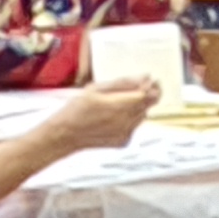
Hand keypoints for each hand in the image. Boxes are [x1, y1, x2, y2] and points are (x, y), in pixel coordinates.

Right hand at [43, 75, 162, 152]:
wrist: (66, 134)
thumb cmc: (77, 109)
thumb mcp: (95, 89)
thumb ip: (123, 83)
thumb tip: (145, 77)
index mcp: (119, 106)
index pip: (148, 95)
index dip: (152, 87)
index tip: (151, 81)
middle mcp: (126, 121)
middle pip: (148, 105)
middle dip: (146, 95)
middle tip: (135, 89)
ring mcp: (127, 133)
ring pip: (143, 115)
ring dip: (137, 108)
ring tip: (116, 105)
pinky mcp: (125, 141)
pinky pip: (134, 126)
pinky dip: (129, 120)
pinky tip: (112, 118)